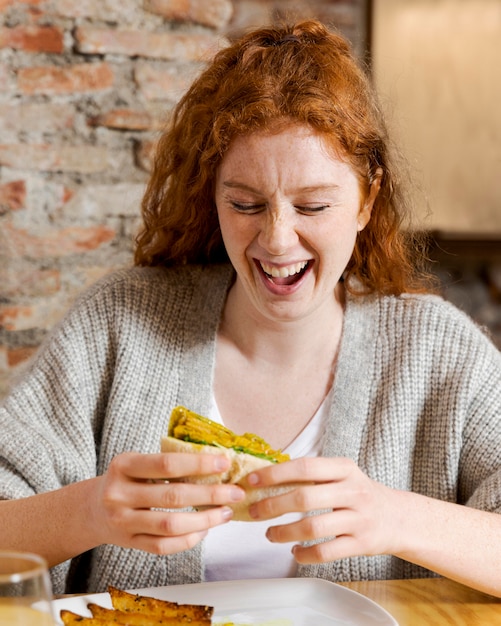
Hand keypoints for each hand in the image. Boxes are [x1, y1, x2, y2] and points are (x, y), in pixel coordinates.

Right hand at [90, 451, 244, 554]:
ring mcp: (122, 521)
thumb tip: (215, 463)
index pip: (166, 464)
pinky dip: (188, 539)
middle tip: (235, 493)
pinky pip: (163, 546)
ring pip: (170, 525)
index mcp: (124, 465)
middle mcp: (119, 494)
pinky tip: (204, 530)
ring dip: (204, 520)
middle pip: (173, 496)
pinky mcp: (128, 543)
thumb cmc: (126, 480)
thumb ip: (167, 462)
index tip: (224, 464)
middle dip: (210, 495)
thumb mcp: (137, 462)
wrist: (92, 509)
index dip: (198, 464)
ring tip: (225, 513)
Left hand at [244, 456, 399, 563]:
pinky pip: (326, 552)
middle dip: (273, 505)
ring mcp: (358, 518)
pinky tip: (294, 552)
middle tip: (254, 511)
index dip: (275, 474)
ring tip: (269, 534)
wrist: (399, 518)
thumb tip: (268, 475)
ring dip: (284, 533)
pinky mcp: (361, 544)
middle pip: (305, 498)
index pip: (305, 466)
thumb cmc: (360, 493)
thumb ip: (313, 473)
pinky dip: (305, 554)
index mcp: (344, 468)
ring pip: (313, 528)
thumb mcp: (343, 474)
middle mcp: (353, 491)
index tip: (253, 481)